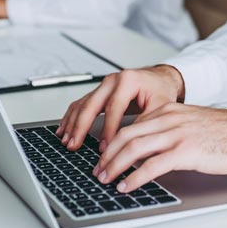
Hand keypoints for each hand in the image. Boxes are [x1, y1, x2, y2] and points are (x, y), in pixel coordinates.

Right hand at [56, 66, 184, 152]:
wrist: (160, 79)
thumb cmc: (161, 90)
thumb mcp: (161, 106)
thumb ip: (148, 122)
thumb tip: (133, 144)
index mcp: (128, 81)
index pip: (114, 108)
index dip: (108, 130)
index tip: (105, 148)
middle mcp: (113, 81)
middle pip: (91, 104)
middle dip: (81, 127)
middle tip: (74, 144)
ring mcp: (104, 85)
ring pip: (82, 104)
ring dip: (72, 123)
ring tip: (66, 141)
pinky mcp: (99, 92)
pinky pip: (81, 104)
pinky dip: (71, 117)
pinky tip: (65, 129)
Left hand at [91, 104, 226, 192]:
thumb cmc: (225, 133)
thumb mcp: (190, 125)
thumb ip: (169, 131)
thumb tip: (148, 150)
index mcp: (168, 111)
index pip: (131, 125)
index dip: (113, 142)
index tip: (104, 157)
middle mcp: (169, 119)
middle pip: (126, 135)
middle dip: (107, 155)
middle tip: (98, 170)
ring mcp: (177, 134)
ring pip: (134, 148)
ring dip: (115, 166)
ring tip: (105, 179)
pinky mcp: (186, 151)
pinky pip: (152, 165)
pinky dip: (134, 177)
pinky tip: (127, 185)